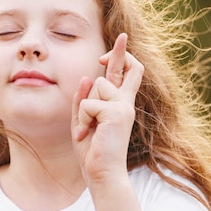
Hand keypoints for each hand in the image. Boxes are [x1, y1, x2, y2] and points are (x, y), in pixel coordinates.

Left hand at [71, 33, 143, 185]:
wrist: (102, 174)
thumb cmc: (92, 151)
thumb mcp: (82, 121)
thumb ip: (83, 100)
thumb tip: (88, 77)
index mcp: (119, 104)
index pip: (126, 75)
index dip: (123, 57)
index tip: (116, 45)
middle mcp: (125, 103)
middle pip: (127, 68)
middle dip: (121, 51)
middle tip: (122, 36)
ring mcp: (124, 106)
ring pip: (97, 85)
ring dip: (85, 107)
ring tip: (89, 129)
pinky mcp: (118, 112)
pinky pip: (89, 103)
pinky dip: (84, 118)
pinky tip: (88, 133)